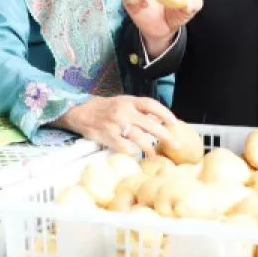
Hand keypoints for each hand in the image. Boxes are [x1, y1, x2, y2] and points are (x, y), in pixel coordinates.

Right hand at [57, 95, 179, 155]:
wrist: (81, 112)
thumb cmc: (105, 108)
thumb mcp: (123, 102)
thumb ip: (139, 110)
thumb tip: (159, 119)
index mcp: (129, 101)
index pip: (151, 104)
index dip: (165, 113)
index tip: (175, 123)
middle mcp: (124, 111)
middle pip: (150, 124)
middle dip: (165, 135)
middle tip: (176, 144)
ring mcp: (116, 125)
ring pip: (139, 138)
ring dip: (150, 148)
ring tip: (156, 156)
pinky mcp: (108, 137)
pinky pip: (125, 147)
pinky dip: (133, 152)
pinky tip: (136, 154)